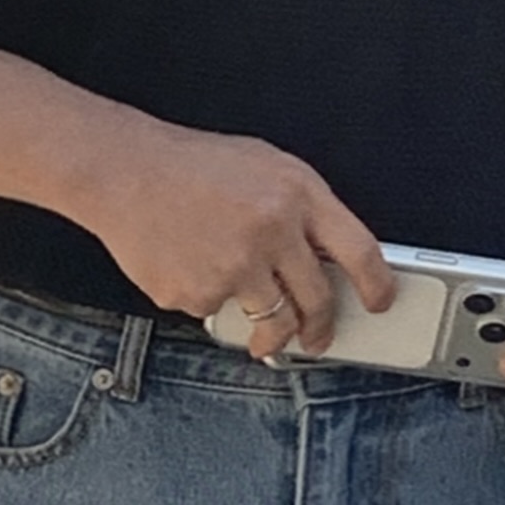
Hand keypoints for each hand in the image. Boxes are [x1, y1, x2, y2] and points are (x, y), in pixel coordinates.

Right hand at [79, 118, 393, 354]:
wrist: (123, 171)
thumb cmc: (194, 166)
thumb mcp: (266, 167)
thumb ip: (304, 212)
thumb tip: (333, 260)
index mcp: (297, 194)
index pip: (360, 251)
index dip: (378, 285)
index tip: (381, 302)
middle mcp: (271, 231)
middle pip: (317, 300)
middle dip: (321, 328)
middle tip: (319, 337)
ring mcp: (233, 266)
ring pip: (271, 322)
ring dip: (272, 337)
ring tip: (265, 338)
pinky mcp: (196, 293)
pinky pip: (217, 315)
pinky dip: (210, 303)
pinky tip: (192, 271)